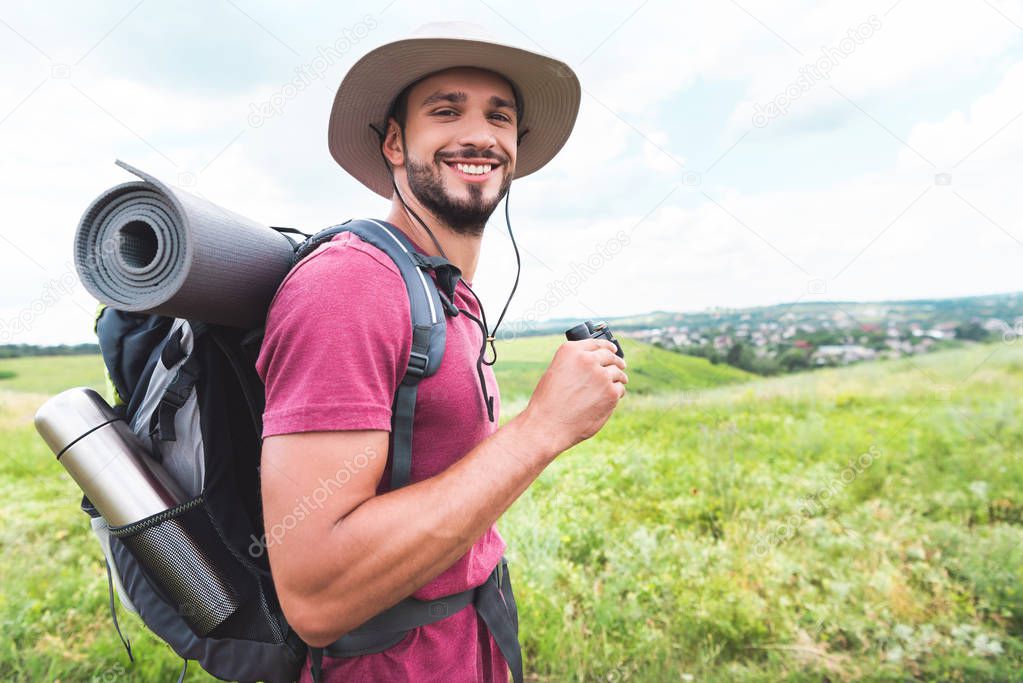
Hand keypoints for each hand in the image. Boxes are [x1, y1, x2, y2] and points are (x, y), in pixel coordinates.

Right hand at [522, 338, 627, 456]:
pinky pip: (619, 389)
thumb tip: (595, 364)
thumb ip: (574, 364)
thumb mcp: (556, 373)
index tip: (613, 348)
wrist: (549, 424)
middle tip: (621, 365)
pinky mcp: (611, 393)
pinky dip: (617, 392)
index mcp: (571, 351)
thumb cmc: (548, 402)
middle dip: (617, 360)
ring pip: (618, 372)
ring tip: (622, 381)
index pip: (596, 343)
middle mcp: (587, 359)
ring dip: (620, 377)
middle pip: (610, 356)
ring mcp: (601, 375)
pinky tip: (612, 397)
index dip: (607, 346)